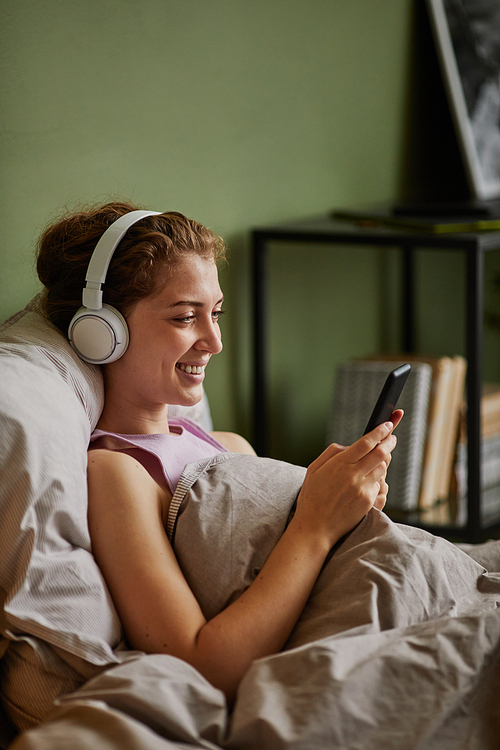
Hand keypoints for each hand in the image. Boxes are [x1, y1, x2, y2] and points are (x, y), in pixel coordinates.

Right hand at [294, 410, 402, 546]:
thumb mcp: (313, 469)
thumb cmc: (312, 497)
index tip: (387, 424)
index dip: (380, 431)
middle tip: (392, 437)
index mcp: (339, 464)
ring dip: (385, 460)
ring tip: (382, 455)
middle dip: (389, 442)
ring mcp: (363, 489)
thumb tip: (349, 446)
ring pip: (383, 468)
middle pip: (381, 453)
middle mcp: (353, 475)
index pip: (366, 442)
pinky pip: (379, 485)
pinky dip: (377, 479)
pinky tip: (370, 478)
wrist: (315, 527)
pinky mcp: (368, 502)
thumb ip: (332, 453)